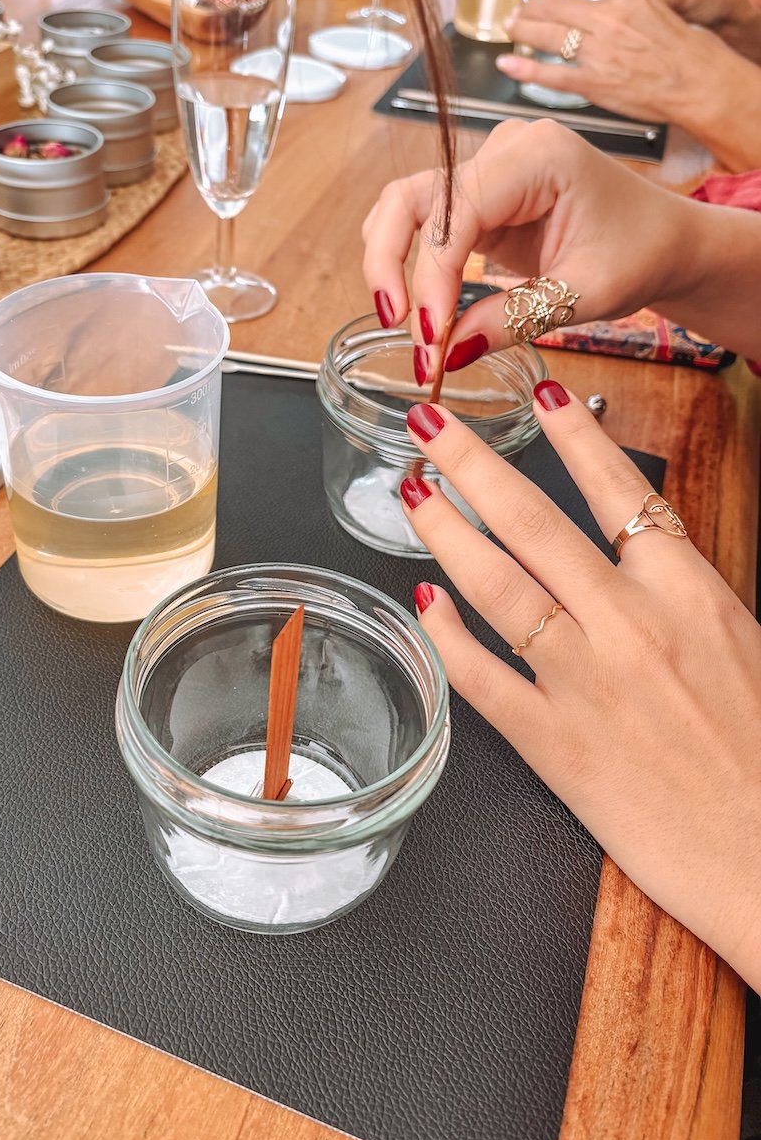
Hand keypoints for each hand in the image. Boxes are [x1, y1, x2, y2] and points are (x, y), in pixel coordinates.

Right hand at [363, 118, 695, 372]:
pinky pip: (424, 227)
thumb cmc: (640, 253)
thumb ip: (513, 318)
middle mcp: (503, 152)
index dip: (432, 274)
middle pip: (410, 197)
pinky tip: (424, 310)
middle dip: (389, 261)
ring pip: (405, 208)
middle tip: (397, 326)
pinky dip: (412, 268)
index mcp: (538, 156)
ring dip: (392, 265)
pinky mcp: (478, 200)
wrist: (664, 241)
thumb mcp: (586, 294)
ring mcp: (485, 171)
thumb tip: (448, 352)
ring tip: (408, 325)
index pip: (456, 212)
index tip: (430, 334)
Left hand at [398, 384, 760, 988]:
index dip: (575, 437)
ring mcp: (586, 684)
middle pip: (535, 524)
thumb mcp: (753, 648)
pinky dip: (447, 636)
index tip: (541, 393)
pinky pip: (482, 678)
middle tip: (431, 424)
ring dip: (447, 530)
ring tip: (413, 493)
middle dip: (476, 464)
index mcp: (691, 596)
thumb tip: (653, 553)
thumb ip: (695, 596)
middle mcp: (631, 626)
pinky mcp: (554, 747)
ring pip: (496, 586)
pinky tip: (423, 601)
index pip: (620, 492)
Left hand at [496, 0, 736, 126]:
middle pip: (557, 5)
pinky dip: (524, 69)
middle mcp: (610, 20)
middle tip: (519, 9)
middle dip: (532, 7)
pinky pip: (551, 75)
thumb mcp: (660, 9)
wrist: (698, 83)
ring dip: (524, 30)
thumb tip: (607, 2)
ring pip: (548, 36)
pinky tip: (506, 64)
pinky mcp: (593, 83)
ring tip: (511, 27)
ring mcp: (599, 52)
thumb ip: (628, 3)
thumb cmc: (686, 49)